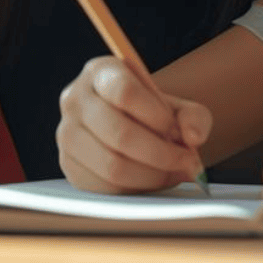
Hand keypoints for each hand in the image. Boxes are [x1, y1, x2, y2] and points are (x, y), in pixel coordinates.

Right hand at [57, 55, 209, 193]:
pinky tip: (154, 180)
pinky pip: (105, 188)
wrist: (130, 129)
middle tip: (187, 162)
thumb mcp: (179, 107)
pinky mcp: (69, 166)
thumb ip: (194, 117)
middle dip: (162, 154)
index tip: (177, 131)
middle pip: (119, 133)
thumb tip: (192, 137)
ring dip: (153, 176)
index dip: (157, 116)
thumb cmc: (154, 115)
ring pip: (112, 166)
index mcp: (101, 72)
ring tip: (174, 173)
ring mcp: (67, 134)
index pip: (125, 91)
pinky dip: (137, 189)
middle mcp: (75, 99)